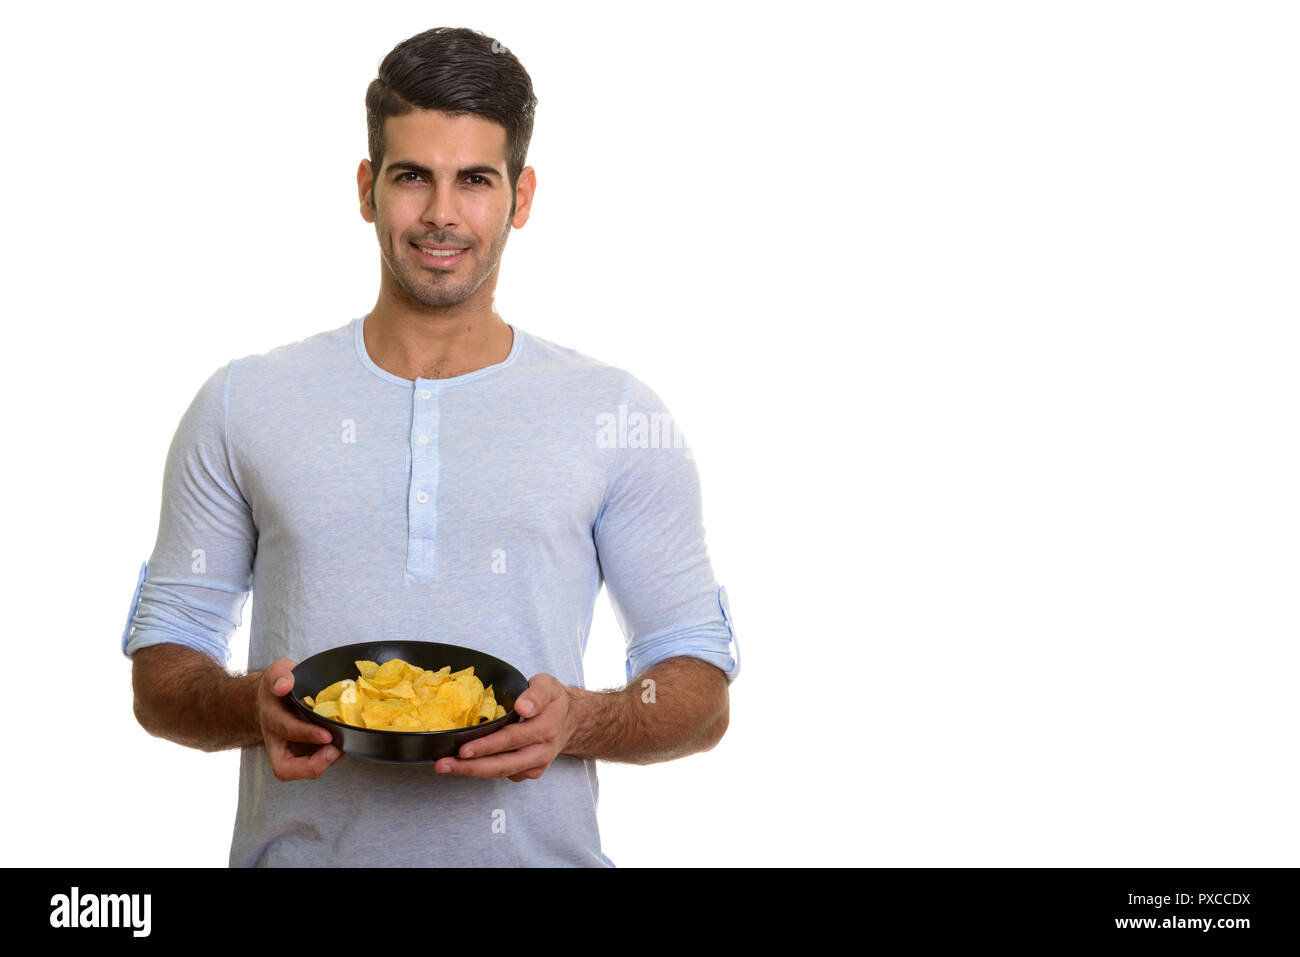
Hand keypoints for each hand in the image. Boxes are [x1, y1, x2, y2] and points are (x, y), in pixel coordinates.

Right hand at [258, 658, 341, 780]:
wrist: (272, 699)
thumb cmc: (280, 684)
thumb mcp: (279, 671)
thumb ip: (280, 674)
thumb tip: (284, 685)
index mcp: (272, 717)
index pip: (285, 729)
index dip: (306, 734)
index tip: (326, 735)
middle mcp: (277, 739)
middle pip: (284, 767)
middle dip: (311, 766)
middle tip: (334, 752)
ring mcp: (288, 750)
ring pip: (299, 771)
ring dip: (322, 764)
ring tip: (340, 748)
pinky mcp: (301, 754)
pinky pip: (312, 765)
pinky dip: (327, 759)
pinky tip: (340, 745)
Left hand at [435, 674, 575, 780]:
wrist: (572, 720)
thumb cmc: (553, 700)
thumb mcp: (548, 685)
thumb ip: (536, 694)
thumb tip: (523, 707)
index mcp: (545, 728)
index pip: (511, 739)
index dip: (486, 746)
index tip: (463, 749)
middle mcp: (541, 751)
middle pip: (502, 764)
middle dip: (470, 767)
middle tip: (443, 764)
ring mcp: (537, 765)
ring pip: (501, 772)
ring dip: (471, 771)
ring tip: (446, 766)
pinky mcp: (531, 772)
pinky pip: (505, 774)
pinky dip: (483, 770)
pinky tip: (465, 764)